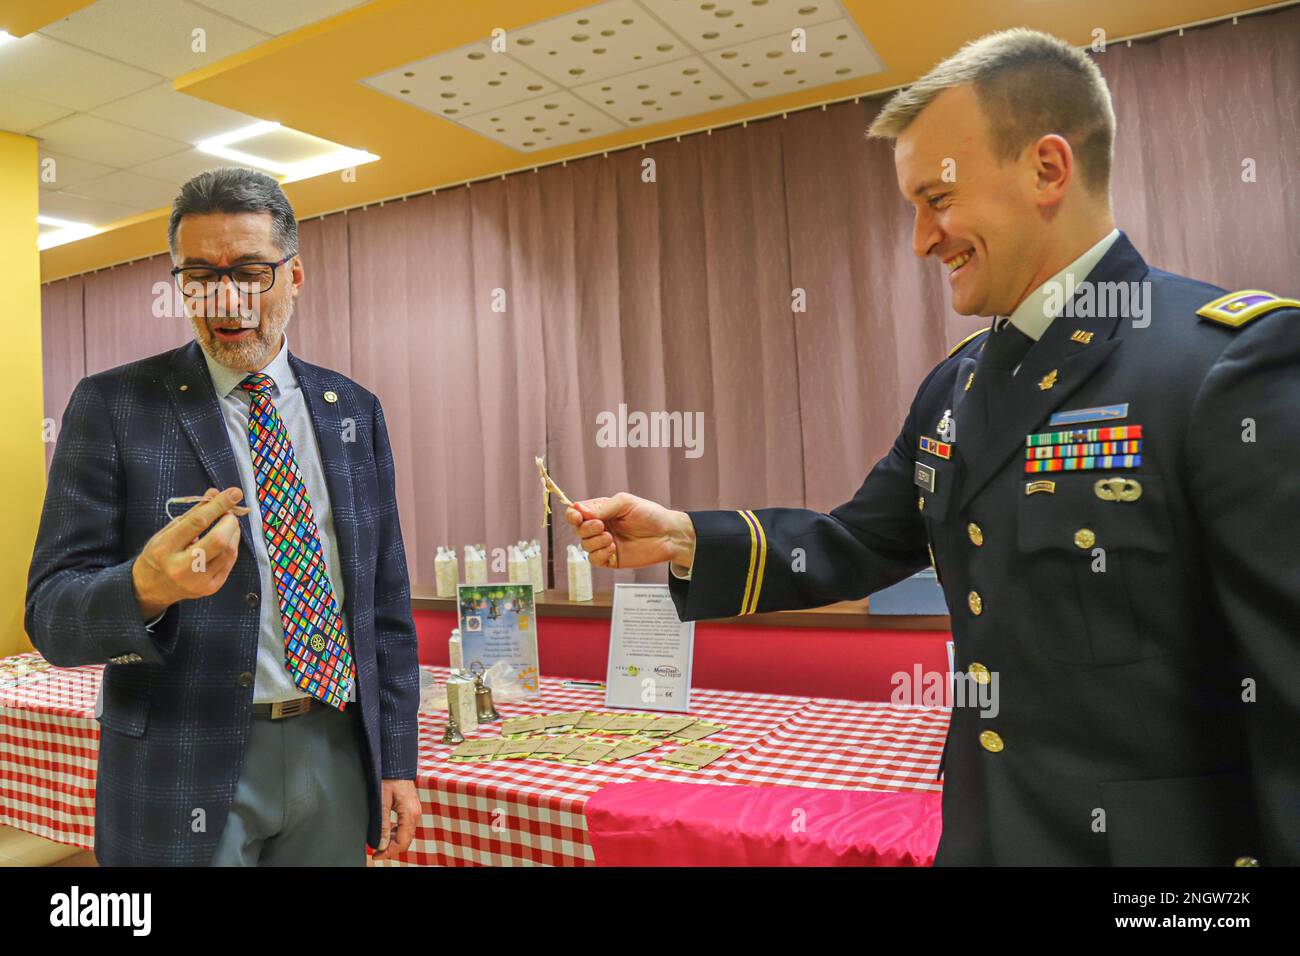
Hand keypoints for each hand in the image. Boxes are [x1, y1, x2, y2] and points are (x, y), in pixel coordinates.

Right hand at [131, 486, 243, 619]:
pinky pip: (230, 562)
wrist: (150, 588)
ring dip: (233, 533)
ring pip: (229, 551)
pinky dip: (232, 547)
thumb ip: (193, 513)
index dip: (219, 505)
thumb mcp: (167, 531)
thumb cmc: (159, 554)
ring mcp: (198, 581)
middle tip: (229, 514)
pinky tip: (226, 541)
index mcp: (165, 549)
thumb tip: (215, 493)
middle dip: (230, 522)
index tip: (234, 493)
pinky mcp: (211, 588)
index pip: (197, 522)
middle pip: (218, 541)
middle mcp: (181, 568)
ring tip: (227, 526)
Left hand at [371, 779, 419, 860]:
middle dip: (391, 848)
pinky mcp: (412, 809)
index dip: (389, 852)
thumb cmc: (389, 779)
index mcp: (410, 814)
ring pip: (406, 834)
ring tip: (379, 842)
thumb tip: (381, 844)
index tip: (376, 855)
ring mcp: (415, 811)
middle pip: (406, 840)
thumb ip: (382, 824)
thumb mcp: (382, 802)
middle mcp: (415, 814)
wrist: (396, 765)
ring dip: (393, 841)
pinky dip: (396, 832)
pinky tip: (387, 831)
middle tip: (376, 852)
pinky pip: (406, 827)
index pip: (402, 841)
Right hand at [564, 493, 695, 570]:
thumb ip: (602, 507)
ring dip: (594, 542)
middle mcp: (600, 528)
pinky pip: (594, 560)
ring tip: (611, 538)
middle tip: (601, 526)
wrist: (668, 535)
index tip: (578, 517)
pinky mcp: (610, 560)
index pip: (576, 513)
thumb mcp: (625, 503)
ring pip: (585, 545)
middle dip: (585, 529)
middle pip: (577, 530)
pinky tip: (612, 549)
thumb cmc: (649, 514)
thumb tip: (579, 511)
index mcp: (600, 512)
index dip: (573, 515)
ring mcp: (604, 544)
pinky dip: (600, 554)